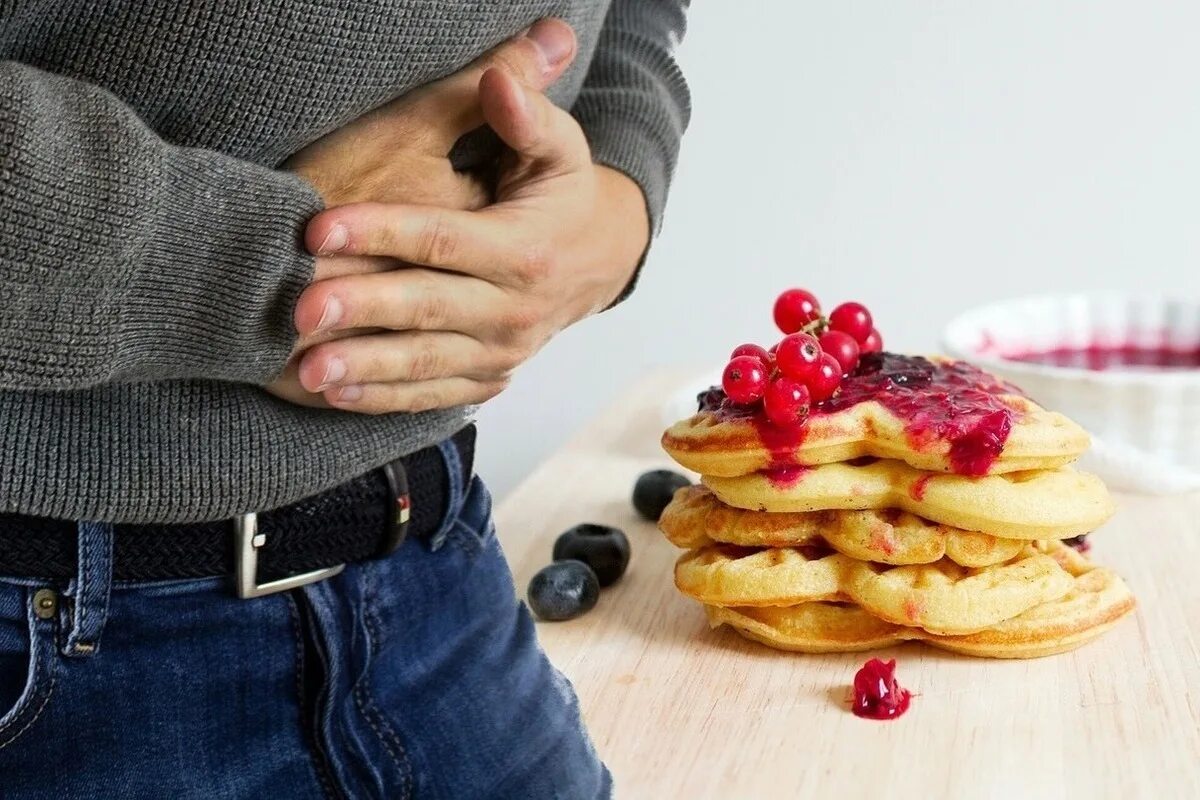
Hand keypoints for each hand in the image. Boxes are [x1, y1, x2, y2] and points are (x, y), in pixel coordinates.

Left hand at [289, 67, 649, 413]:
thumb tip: (498, 77)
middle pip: (427, 308)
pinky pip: (433, 394)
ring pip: (426, 362)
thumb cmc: (563, 196)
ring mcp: (502, 351)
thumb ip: (528, 115)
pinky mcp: (488, 377)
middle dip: (362, 310)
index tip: (317, 228)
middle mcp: (514, 309)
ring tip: (308, 369)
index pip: (443, 241)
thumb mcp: (561, 150)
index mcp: (524, 251)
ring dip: (365, 368)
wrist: (600, 261)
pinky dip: (384, 399)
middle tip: (300, 310)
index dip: (380, 231)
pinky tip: (335, 394)